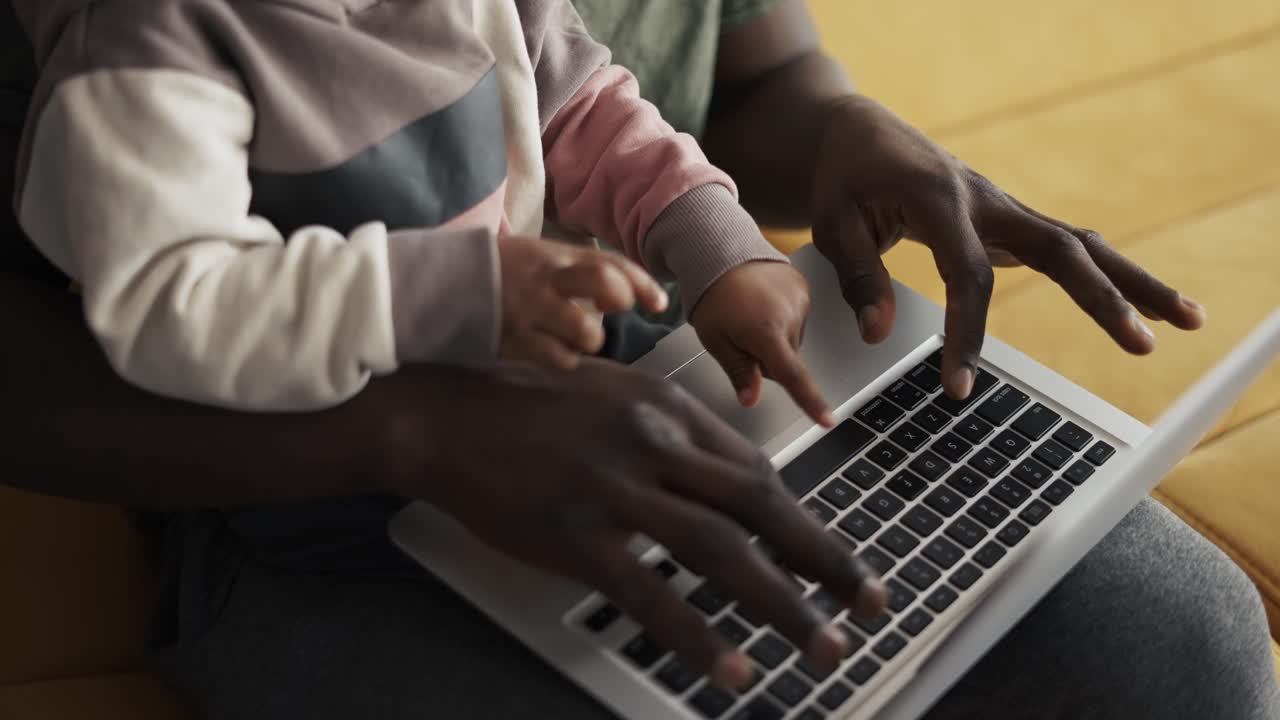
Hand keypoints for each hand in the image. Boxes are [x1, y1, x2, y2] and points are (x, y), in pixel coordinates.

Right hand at [397, 358, 884, 688]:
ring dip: (783, 605)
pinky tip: (731, 666)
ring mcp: (614, 487)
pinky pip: (649, 593)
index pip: (759, 473)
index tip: (840, 560)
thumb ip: (676, 439)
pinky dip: (698, 634)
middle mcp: (653, 442)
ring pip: (721, 552)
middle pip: (760, 508)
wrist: (446, 412)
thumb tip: (734, 487)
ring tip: (823, 646)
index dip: (809, 521)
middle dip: (825, 561)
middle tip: (870, 603)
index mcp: (668, 409)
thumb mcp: (616, 399)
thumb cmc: (529, 406)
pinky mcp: (574, 532)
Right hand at [497, 235, 668, 368]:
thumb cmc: (501, 270)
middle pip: (603, 283)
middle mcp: (549, 280)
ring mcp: (532, 311)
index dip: (641, 283)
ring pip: (585, 330)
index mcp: (556, 256)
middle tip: (613, 312)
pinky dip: (565, 359)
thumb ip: (577, 271)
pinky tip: (555, 351)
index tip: (659, 302)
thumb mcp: (539, 256)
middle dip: (622, 299)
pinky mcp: (515, 340)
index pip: (610, 263)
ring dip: (591, 339)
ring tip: (578, 337)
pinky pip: (559, 358)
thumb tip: (618, 297)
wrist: (443, 282)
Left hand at [689, 261, 834, 426]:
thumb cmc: (712, 295)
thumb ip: (737, 371)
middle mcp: (790, 315)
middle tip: (740, 336)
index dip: (810, 402)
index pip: (793, 376)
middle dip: (766, 358)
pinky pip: (797, 319)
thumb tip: (751, 400)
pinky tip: (762, 305)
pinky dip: (781, 319)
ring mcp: (801, 299)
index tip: (828, 421)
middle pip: (787, 360)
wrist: (720, 251)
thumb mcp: (714, 339)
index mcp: (766, 331)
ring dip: (774, 338)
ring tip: (750, 315)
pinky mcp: (804, 288)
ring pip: (792, 341)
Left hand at [810, 95, 1205, 398]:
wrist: (863, 134)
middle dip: (1102, 298)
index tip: (960, 387)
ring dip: (1135, 281)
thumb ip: (859, 278)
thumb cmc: (846, 177)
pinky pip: (1068, 248)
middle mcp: (987, 200)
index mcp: (941, 199)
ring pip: (1082, 244)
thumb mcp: (833, 223)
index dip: (969, 332)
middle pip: (1060, 249)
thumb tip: (879, 333)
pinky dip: (1109, 275)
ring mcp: (1006, 209)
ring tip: (1191, 319)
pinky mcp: (1012, 222)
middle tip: (1142, 345)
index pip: (968, 274)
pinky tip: (1146, 304)